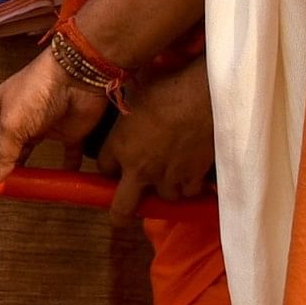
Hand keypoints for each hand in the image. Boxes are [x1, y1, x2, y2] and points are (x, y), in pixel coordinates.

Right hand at [0, 51, 111, 189]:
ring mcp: (40, 126)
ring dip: (20, 170)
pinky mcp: (66, 133)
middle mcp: (14, 120)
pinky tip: (62, 182)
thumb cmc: (39, 88)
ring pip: (25, 154)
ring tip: (13, 190)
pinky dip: (66, 170)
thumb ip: (2, 153)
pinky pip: (66, 157)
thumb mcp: (13, 124)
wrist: (79, 76)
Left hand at [94, 63, 216, 222]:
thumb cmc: (166, 87)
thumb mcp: (135, 96)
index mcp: (120, 146)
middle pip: (122, 209)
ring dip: (164, 190)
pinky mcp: (192, 177)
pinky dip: (190, 186)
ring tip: (170, 176)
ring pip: (163, 198)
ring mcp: (167, 177)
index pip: (103, 169)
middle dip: (119, 216)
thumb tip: (123, 104)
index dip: (109, 168)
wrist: (202, 97)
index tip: (114, 166)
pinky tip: (193, 173)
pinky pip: (188, 192)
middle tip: (121, 216)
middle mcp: (139, 169)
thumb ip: (127, 112)